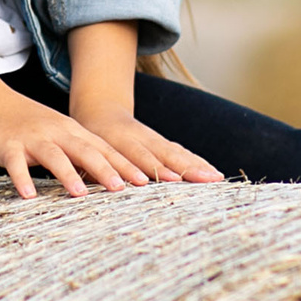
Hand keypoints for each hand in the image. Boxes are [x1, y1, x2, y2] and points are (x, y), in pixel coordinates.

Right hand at [0, 88, 154, 199]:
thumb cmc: (27, 125)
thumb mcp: (59, 134)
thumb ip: (81, 153)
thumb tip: (112, 178)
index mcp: (72, 132)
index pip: (105, 150)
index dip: (126, 165)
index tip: (148, 182)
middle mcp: (56, 132)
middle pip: (85, 151)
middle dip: (106, 170)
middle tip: (124, 190)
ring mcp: (32, 138)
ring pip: (53, 155)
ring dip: (67, 174)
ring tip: (80, 194)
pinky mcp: (8, 146)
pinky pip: (15, 164)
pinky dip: (22, 178)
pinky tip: (28, 196)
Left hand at [68, 100, 225, 185]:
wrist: (100, 110)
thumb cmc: (87, 141)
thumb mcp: (84, 154)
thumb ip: (91, 169)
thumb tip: (89, 190)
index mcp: (119, 141)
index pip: (139, 155)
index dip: (155, 167)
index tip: (172, 178)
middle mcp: (141, 138)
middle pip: (167, 153)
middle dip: (187, 167)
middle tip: (208, 179)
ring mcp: (154, 140)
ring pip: (178, 151)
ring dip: (197, 164)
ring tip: (216, 177)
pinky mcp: (162, 143)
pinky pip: (182, 152)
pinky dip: (198, 161)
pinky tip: (213, 173)